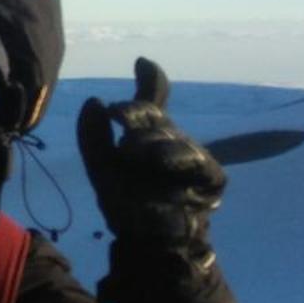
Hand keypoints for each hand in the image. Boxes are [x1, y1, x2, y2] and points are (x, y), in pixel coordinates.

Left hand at [78, 57, 226, 248]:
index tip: (142, 62)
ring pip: (178, 138)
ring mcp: (192, 158)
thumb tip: (95, 101)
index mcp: (145, 132)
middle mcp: (170, 139)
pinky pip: (201, 165)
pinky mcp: (211, 180)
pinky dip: (179, 160)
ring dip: (155, 141)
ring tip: (132, 148)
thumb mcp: (99, 165)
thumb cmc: (124, 198)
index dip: (151, 79)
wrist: (145, 240)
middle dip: (138, 113)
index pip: (151, 101)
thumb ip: (92, 134)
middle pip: (158, 117)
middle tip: (117, 115)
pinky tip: (159, 162)